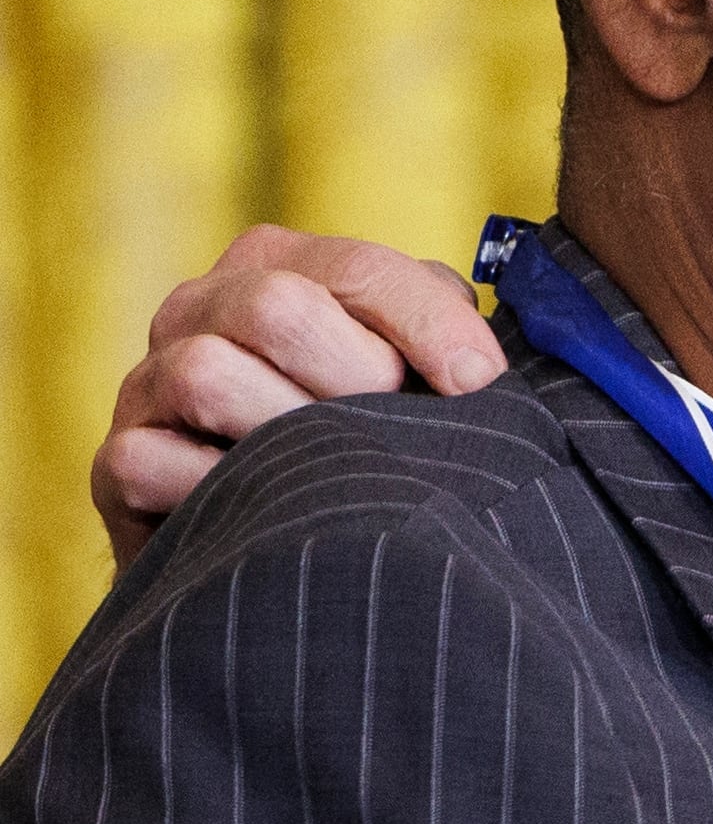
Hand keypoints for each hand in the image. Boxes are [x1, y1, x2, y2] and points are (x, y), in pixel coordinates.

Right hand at [94, 229, 506, 563]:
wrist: (279, 557)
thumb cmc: (362, 451)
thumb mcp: (411, 378)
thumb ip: (443, 335)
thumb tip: (482, 368)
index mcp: (276, 267)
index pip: (356, 270)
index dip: (426, 325)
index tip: (478, 382)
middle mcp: (201, 309)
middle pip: (276, 308)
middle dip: (354, 381)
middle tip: (393, 439)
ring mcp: (151, 383)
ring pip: (208, 374)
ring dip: (290, 436)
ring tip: (336, 481)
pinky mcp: (118, 464)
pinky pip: (150, 462)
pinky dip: (215, 491)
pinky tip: (268, 518)